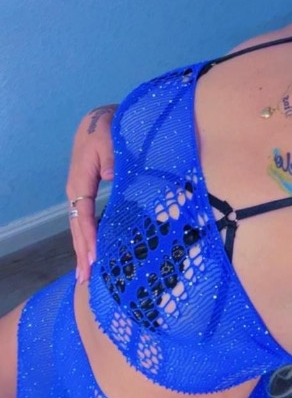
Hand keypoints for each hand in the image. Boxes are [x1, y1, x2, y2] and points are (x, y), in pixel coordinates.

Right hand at [66, 105, 116, 282]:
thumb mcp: (110, 138)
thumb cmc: (108, 128)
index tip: (93, 257)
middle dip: (81, 251)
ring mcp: (81, 192)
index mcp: (80, 180)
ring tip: (85, 274)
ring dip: (82, 248)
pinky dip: (88, 236)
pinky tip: (93, 251)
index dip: (88, 236)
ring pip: (80, 225)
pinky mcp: (87, 192)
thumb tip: (108, 177)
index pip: (83, 214)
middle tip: (85, 278)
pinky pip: (86, 219)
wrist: (101, 119)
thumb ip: (110, 157)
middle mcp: (76, 190)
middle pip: (77, 225)